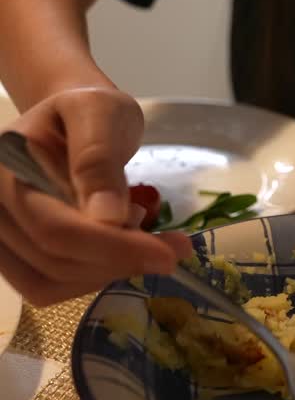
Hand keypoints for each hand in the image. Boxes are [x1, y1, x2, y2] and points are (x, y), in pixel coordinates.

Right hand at [0, 87, 191, 305]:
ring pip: (51, 283)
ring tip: (139, 231)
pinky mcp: (12, 257)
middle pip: (55, 260)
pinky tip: (118, 245)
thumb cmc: (87, 111)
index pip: (53, 227)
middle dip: (120, 259)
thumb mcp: (100, 114)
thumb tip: (107, 218)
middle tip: (172, 245)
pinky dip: (91, 274)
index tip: (166, 256)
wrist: (72, 121)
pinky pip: (49, 287)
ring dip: (107, 269)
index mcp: (1, 169)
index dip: (112, 247)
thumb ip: (99, 160)